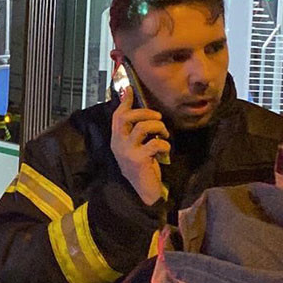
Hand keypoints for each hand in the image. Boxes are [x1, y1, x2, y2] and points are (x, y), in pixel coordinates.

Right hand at [111, 89, 169, 205]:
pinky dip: (165, 144)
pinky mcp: (139, 159)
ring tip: (165, 134)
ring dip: (158, 127)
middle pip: (127, 117)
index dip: (125, 101)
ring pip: (142, 127)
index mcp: (116, 140)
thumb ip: (137, 133)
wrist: (144, 193)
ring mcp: (127, 152)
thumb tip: (144, 114)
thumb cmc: (143, 168)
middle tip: (158, 117)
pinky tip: (165, 151)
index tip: (130, 89)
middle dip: (145, 112)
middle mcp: (118, 144)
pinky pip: (155, 143)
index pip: (117, 116)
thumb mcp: (136, 148)